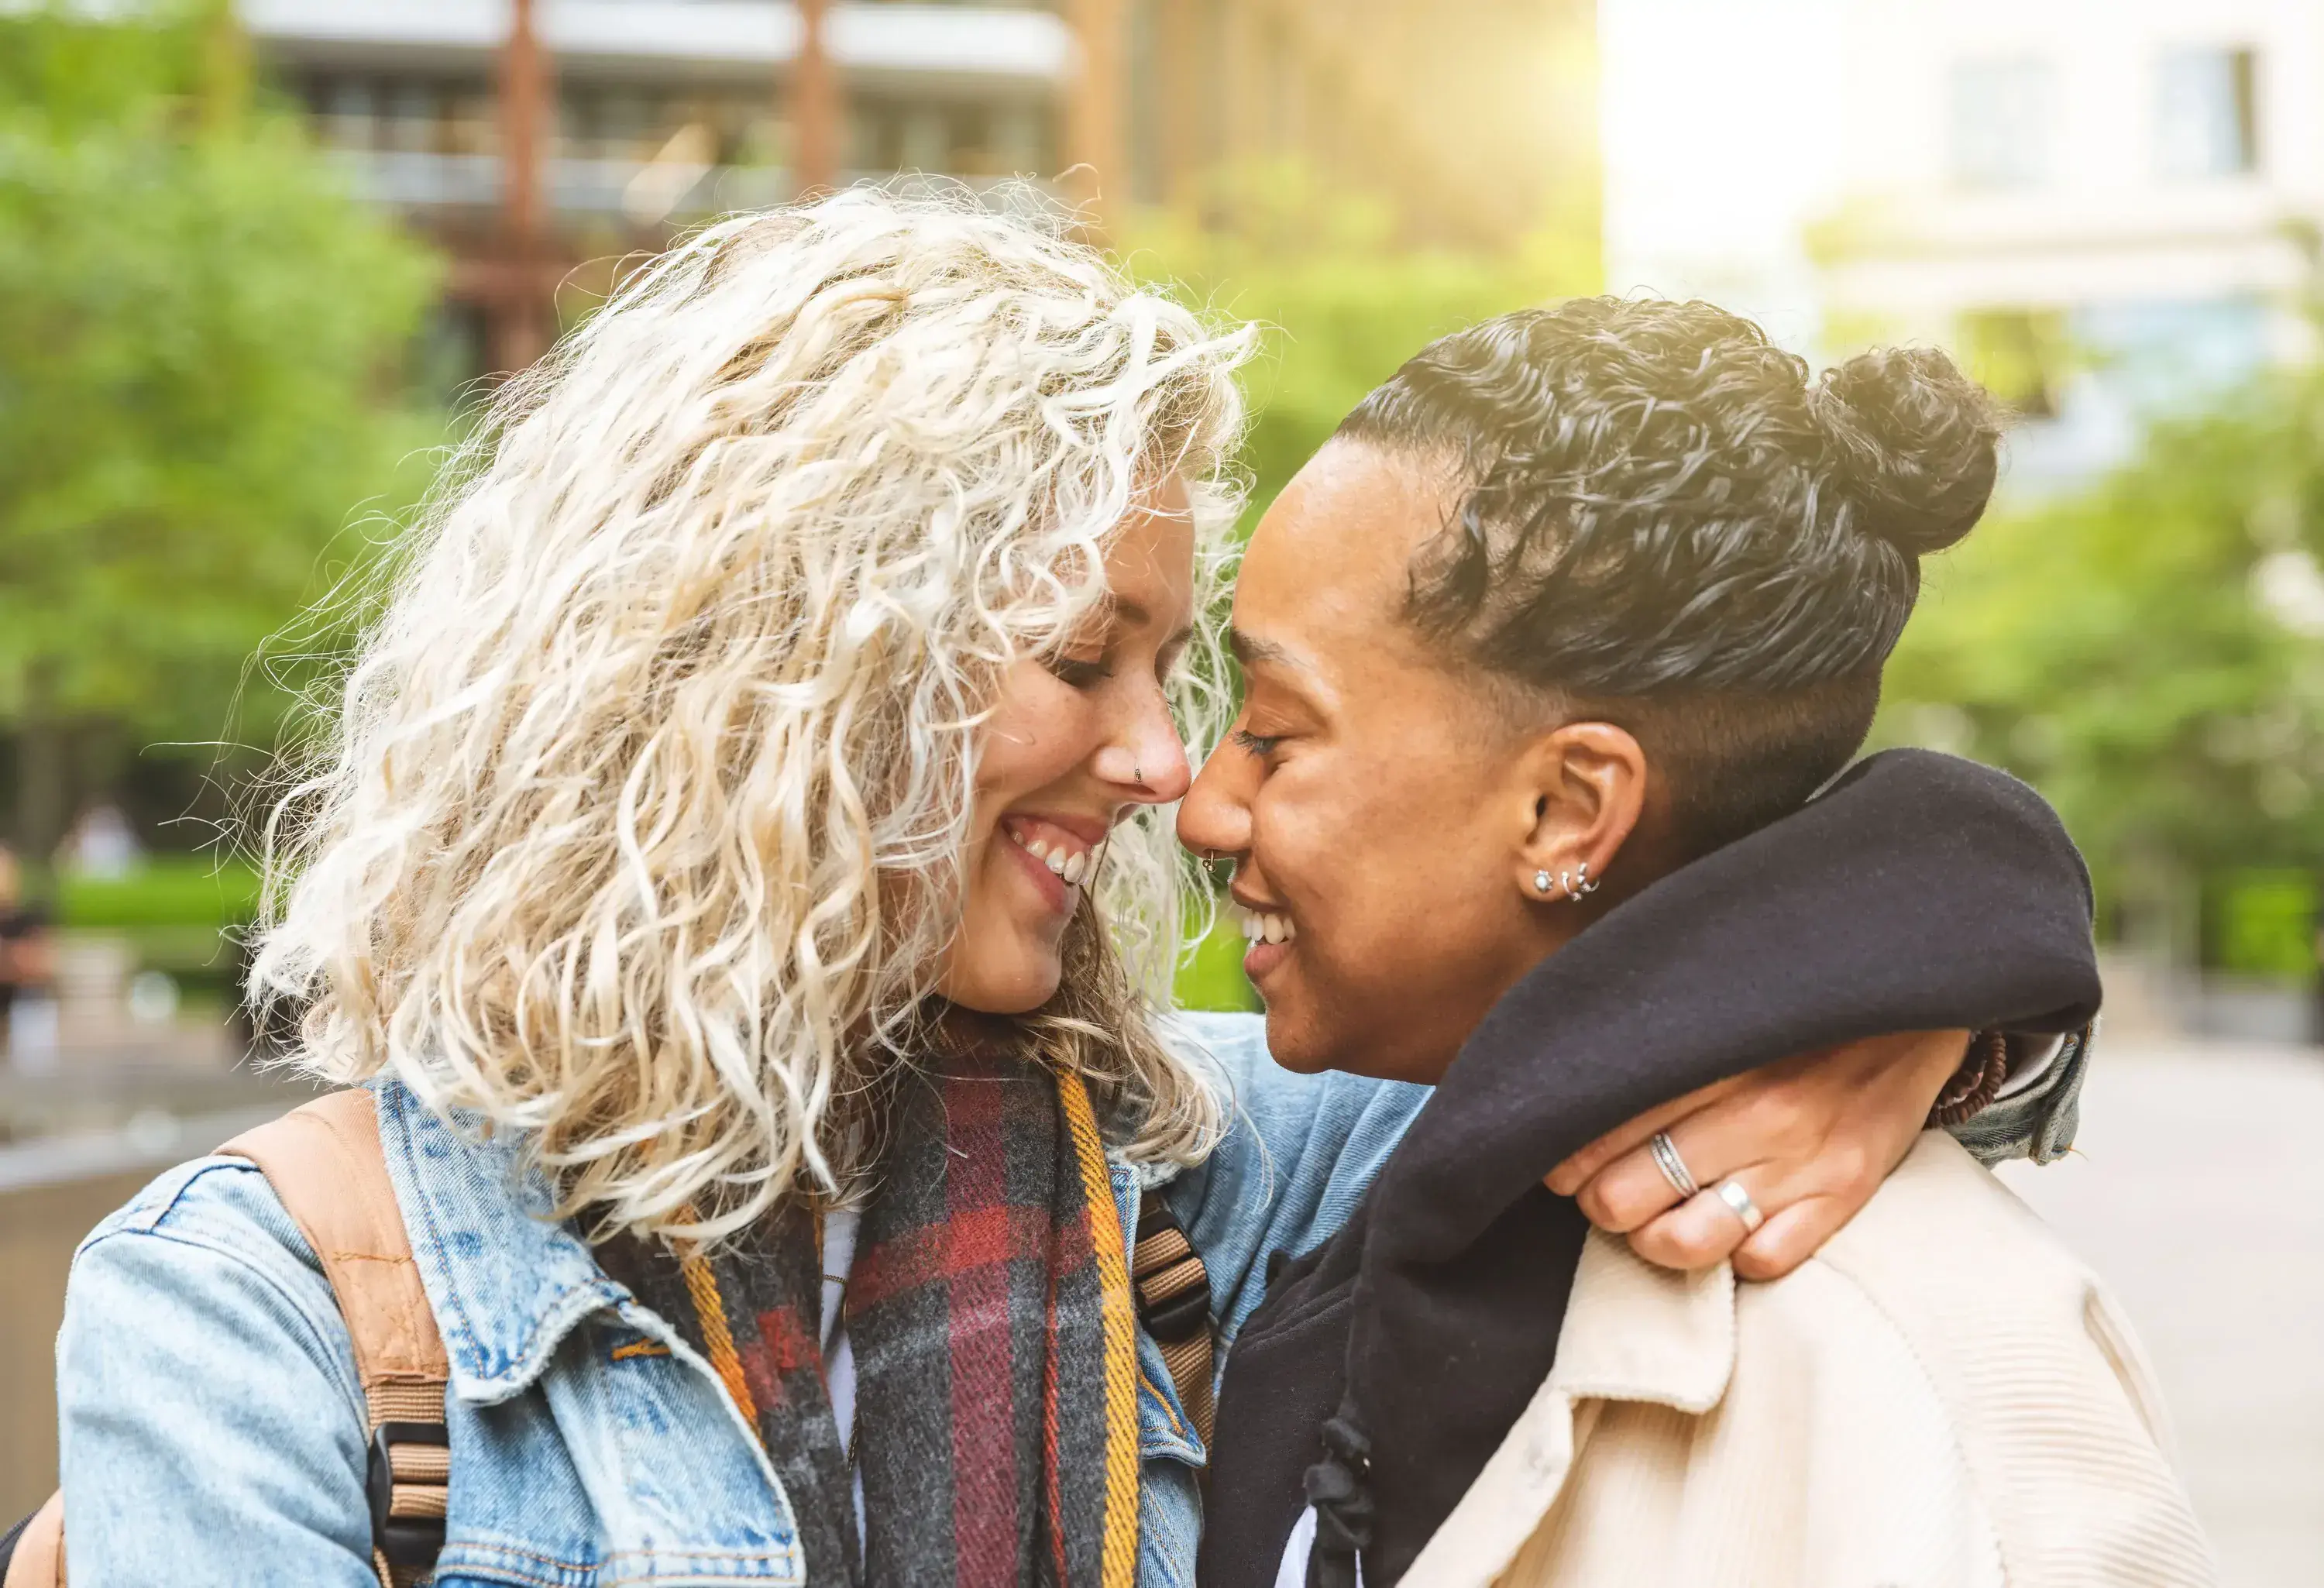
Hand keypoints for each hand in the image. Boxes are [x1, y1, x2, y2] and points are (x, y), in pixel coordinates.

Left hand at [1542, 1030, 1969, 1280]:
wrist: (1912, 1003)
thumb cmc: (1793, 1011)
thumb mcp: (1718, 1004)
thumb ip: (1653, 1040)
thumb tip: (1566, 1072)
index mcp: (1711, 1056)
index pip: (1598, 1133)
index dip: (1565, 1161)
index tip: (1565, 1162)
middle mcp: (1754, 1113)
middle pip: (1623, 1198)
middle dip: (1603, 1203)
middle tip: (1611, 1190)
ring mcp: (1800, 1161)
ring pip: (1684, 1243)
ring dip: (1658, 1240)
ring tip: (1660, 1219)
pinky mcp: (1843, 1197)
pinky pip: (1762, 1262)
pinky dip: (1737, 1255)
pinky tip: (1733, 1225)